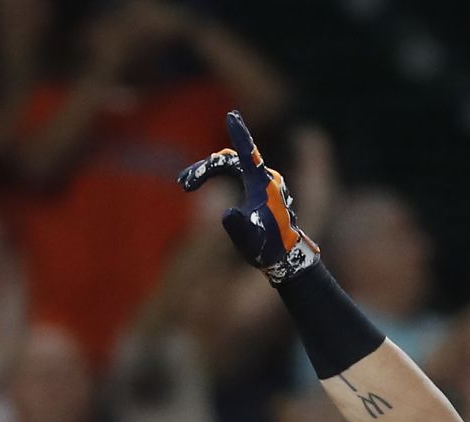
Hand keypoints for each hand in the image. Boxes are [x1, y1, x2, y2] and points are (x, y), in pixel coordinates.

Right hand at [178, 111, 320, 282]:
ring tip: (185, 184)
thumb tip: (227, 214)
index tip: (232, 115)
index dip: (239, 135)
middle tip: (184, 184)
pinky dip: (214, 175)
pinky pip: (233, 172)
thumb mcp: (251, 240)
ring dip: (206, 171)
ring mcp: (261, 183)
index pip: (249, 154)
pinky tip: (196, 184)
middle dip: (205, 168)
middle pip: (230, 161)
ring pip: (229, 166)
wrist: (285, 259)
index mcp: (264, 185)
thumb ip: (238, 227)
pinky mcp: (257, 189)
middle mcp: (264, 179)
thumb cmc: (269, 249)